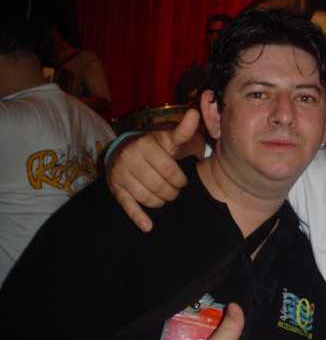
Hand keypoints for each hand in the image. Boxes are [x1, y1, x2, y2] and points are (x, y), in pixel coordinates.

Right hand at [106, 109, 200, 231]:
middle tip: (175, 191)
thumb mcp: (166, 138)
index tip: (182, 181)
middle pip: (158, 185)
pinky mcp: (115, 189)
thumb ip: (183, 130)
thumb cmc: (151, 147)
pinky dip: (138, 217)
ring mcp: (120, 175)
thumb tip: (195, 112)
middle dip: (171, 192)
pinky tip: (147, 226)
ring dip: (160, 202)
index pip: (169, 169)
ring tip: (165, 198)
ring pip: (146, 197)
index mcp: (144, 145)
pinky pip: (127, 206)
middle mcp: (129, 159)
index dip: (180, 179)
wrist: (121, 152)